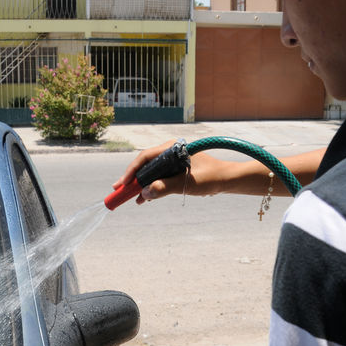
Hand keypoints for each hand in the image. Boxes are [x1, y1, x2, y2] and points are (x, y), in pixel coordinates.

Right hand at [111, 141, 229, 203]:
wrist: (227, 180)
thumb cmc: (211, 178)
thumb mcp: (187, 183)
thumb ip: (165, 187)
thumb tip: (145, 193)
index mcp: (173, 148)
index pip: (146, 157)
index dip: (132, 171)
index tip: (123, 184)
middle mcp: (170, 151)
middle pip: (145, 164)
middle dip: (132, 178)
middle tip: (118, 190)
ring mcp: (172, 160)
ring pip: (151, 171)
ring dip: (141, 184)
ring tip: (130, 197)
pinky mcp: (176, 169)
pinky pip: (159, 176)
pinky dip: (152, 186)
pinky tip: (145, 197)